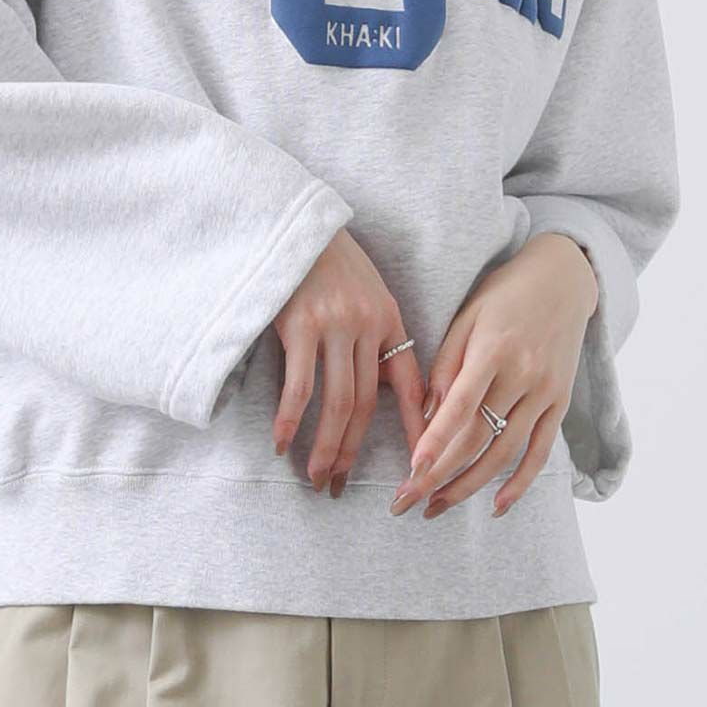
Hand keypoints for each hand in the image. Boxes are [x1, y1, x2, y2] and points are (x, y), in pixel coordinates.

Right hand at [272, 226, 428, 496]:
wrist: (293, 220)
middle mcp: (367, 326)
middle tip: (339, 486)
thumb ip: (375, 334)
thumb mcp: (366, 292)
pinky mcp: (299, 325)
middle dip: (353, 452)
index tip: (423, 470)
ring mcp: (334, 325)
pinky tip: (282, 443)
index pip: (412, 386)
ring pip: (338, 403)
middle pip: (367, 405)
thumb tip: (377, 388)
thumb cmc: (328, 260)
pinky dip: (291, 420)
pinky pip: (299, 387)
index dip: (419, 431)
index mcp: (390, 320)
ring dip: (325, 448)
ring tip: (315, 476)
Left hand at [390, 234, 596, 519]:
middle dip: (440, 475)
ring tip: (437, 507)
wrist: (563, 279)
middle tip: (407, 501)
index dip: (435, 442)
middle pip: (478, 438)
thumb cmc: (503, 293)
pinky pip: (541, 451)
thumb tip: (429, 414)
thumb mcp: (467, 315)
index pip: (460, 407)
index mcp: (493, 350)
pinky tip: (496, 506)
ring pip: (505, 452)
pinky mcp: (560, 403)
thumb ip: (447, 364)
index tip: (411, 472)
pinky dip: (520, 483)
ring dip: (470, 486)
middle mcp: (522, 375)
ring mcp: (545, 393)